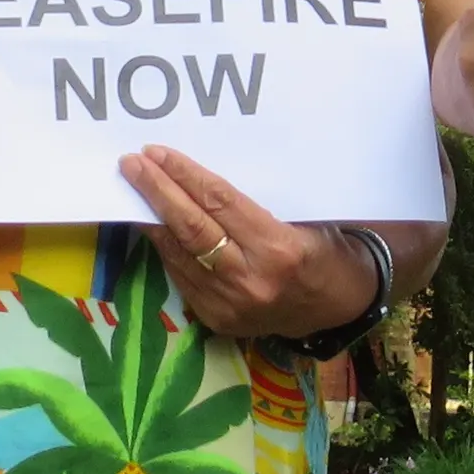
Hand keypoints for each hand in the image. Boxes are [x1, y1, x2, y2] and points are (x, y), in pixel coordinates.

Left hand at [120, 147, 376, 339]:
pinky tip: (154, 225)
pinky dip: (166, 249)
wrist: (341, 309)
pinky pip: (183, 277)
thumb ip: (255, 205)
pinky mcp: (218, 320)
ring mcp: (230, 305)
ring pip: (179, 255)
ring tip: (132, 190)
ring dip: (153, 220)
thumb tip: (201, 178)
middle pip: (191, 228)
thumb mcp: (304, 219)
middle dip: (157, 192)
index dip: (185, 176)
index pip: (219, 203)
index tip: (158, 153)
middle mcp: (249, 279)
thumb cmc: (328, 251)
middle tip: (131, 164)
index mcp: (278, 248)